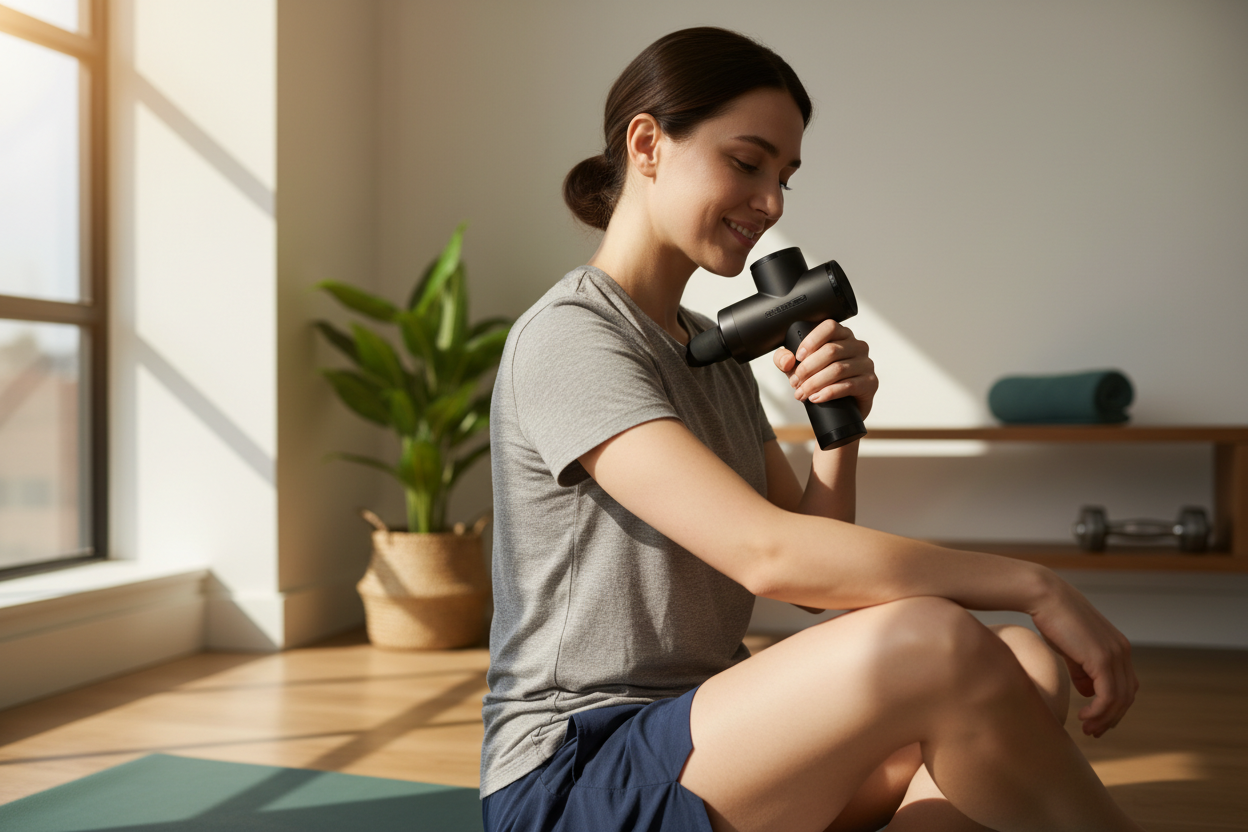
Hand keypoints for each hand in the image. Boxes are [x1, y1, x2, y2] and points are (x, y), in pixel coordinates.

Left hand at [772, 319, 877, 418]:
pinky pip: (848, 385)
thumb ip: (785, 359)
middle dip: (808, 368)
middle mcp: (858, 346)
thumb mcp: (798, 368)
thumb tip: (787, 360)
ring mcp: (866, 363)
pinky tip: (816, 398)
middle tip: (795, 382)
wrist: (842, 407)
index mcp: (842, 335)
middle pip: (831, 351)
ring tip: (801, 393)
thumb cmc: (820, 380)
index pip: (829, 327)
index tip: (798, 356)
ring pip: (838, 369)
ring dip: (815, 383)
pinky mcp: (870, 382)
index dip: (811, 340)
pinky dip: (828, 392)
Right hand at [1028, 576, 1138, 736]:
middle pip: (1127, 696)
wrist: (1044, 596)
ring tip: (1087, 728)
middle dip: (1112, 718)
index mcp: (1117, 647)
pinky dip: (1099, 711)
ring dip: (1105, 718)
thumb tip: (1087, 692)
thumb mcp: (1071, 648)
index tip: (1095, 720)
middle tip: (1093, 731)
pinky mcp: (1102, 659)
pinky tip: (1083, 716)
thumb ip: (1082, 670)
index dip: (1114, 707)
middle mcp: (1122, 651)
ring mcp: (1115, 655)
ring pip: (1119, 699)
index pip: (1125, 685)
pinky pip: (1108, 695)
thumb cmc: (1052, 618)